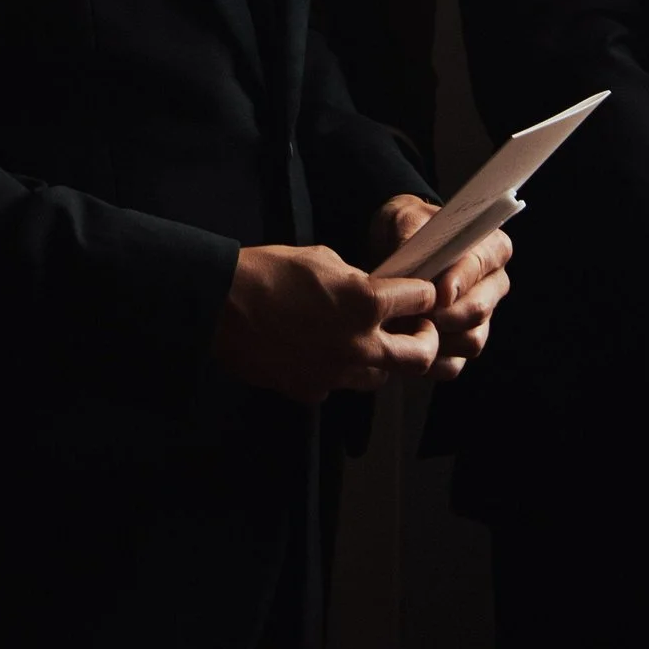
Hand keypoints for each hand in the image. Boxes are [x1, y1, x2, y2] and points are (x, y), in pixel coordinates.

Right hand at [213, 242, 441, 404]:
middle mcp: (360, 343)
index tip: (420, 293)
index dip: (424, 294)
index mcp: (366, 302)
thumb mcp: (322, 258)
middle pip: (421, 356)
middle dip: (427, 341)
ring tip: (366, 341)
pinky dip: (339, 371)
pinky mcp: (313, 390)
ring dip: (382, 359)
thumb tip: (368, 290)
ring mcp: (337, 373)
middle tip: (419, 330)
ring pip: (381, 376)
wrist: (221, 306)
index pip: (423, 300)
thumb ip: (356, 280)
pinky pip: (341, 385)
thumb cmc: (269, 272)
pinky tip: (322, 352)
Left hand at [367, 194, 513, 375]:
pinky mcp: (462, 345)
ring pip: (470, 341)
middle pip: (479, 309)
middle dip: (445, 316)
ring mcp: (481, 318)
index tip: (440, 293)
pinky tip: (407, 348)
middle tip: (415, 314)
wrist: (393, 251)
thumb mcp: (405, 218)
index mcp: (491, 248)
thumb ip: (410, 234)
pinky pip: (454, 365)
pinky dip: (430, 362)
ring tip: (405, 329)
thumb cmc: (407, 228)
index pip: (481, 265)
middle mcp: (493, 285)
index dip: (461, 281)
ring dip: (436, 340)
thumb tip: (410, 262)